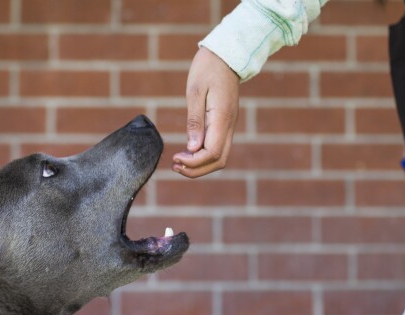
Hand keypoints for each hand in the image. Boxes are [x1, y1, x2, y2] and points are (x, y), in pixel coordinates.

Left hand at [172, 47, 239, 177]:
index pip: (212, 153)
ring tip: (179, 161)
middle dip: (197, 170)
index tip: (175, 158)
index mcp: (222, 119)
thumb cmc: (207, 68)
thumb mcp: (195, 91)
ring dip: (200, 165)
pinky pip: (218, 147)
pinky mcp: (225, 123)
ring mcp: (229, 126)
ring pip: (220, 157)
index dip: (194, 163)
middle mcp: (229, 126)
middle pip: (219, 161)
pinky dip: (203, 156)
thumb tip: (192, 148)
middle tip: (175, 165)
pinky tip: (188, 151)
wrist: (226, 54)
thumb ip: (194, 121)